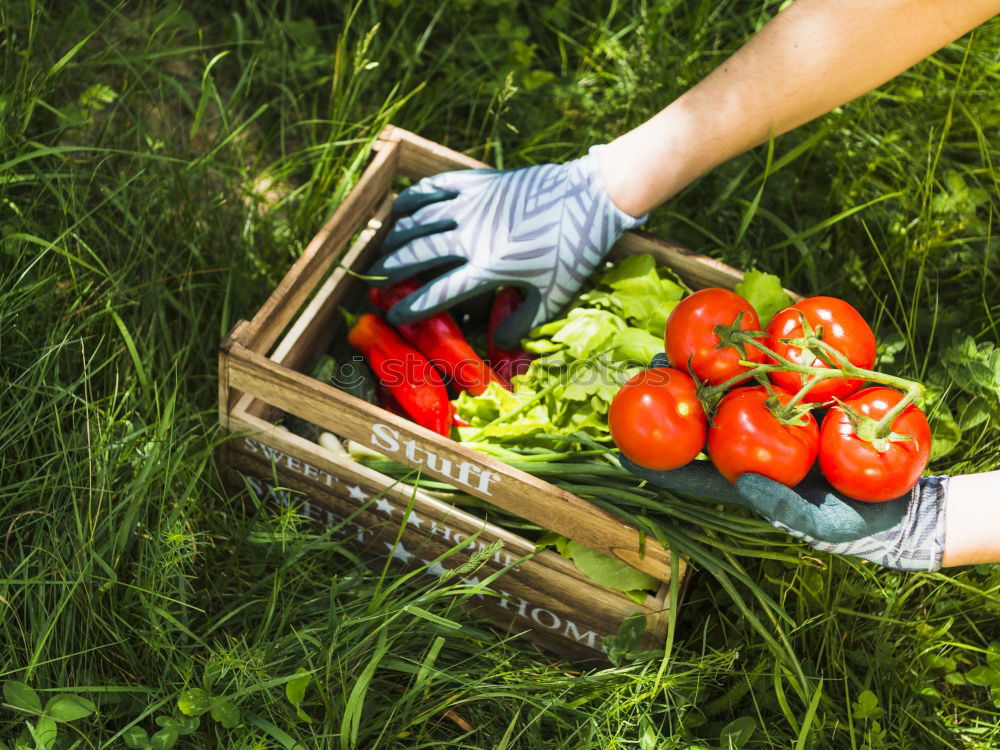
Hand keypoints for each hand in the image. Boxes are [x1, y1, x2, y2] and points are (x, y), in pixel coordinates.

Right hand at [367, 148, 644, 349]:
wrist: (591, 196)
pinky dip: (415, 197)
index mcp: (488, 267)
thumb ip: (526, 322)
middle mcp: (472, 235)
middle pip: (419, 253)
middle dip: (392, 268)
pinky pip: (436, 187)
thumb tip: (504, 344)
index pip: (439, 292)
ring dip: (398, 234)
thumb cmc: (574, 250)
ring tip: (385, 246)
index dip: (412, 306)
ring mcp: (473, 205)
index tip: (394, 315)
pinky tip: (402, 206)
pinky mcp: (480, 182)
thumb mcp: (555, 295)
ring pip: (420, 219)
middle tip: (377, 279)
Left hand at [620, 356, 947, 571]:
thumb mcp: (816, 523)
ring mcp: (771, 433)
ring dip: (701, 373)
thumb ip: (779, 505)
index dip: (658, 462)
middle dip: (672, 399)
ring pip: (727, 398)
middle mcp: (749, 456)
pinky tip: (736, 339)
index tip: (620, 450)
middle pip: (701, 424)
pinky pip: (767, 386)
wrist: (896, 507)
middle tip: (647, 372)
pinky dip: (749, 363)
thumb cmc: (851, 526)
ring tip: (675, 347)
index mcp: (743, 483)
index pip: (691, 474)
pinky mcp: (796, 413)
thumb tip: (739, 484)